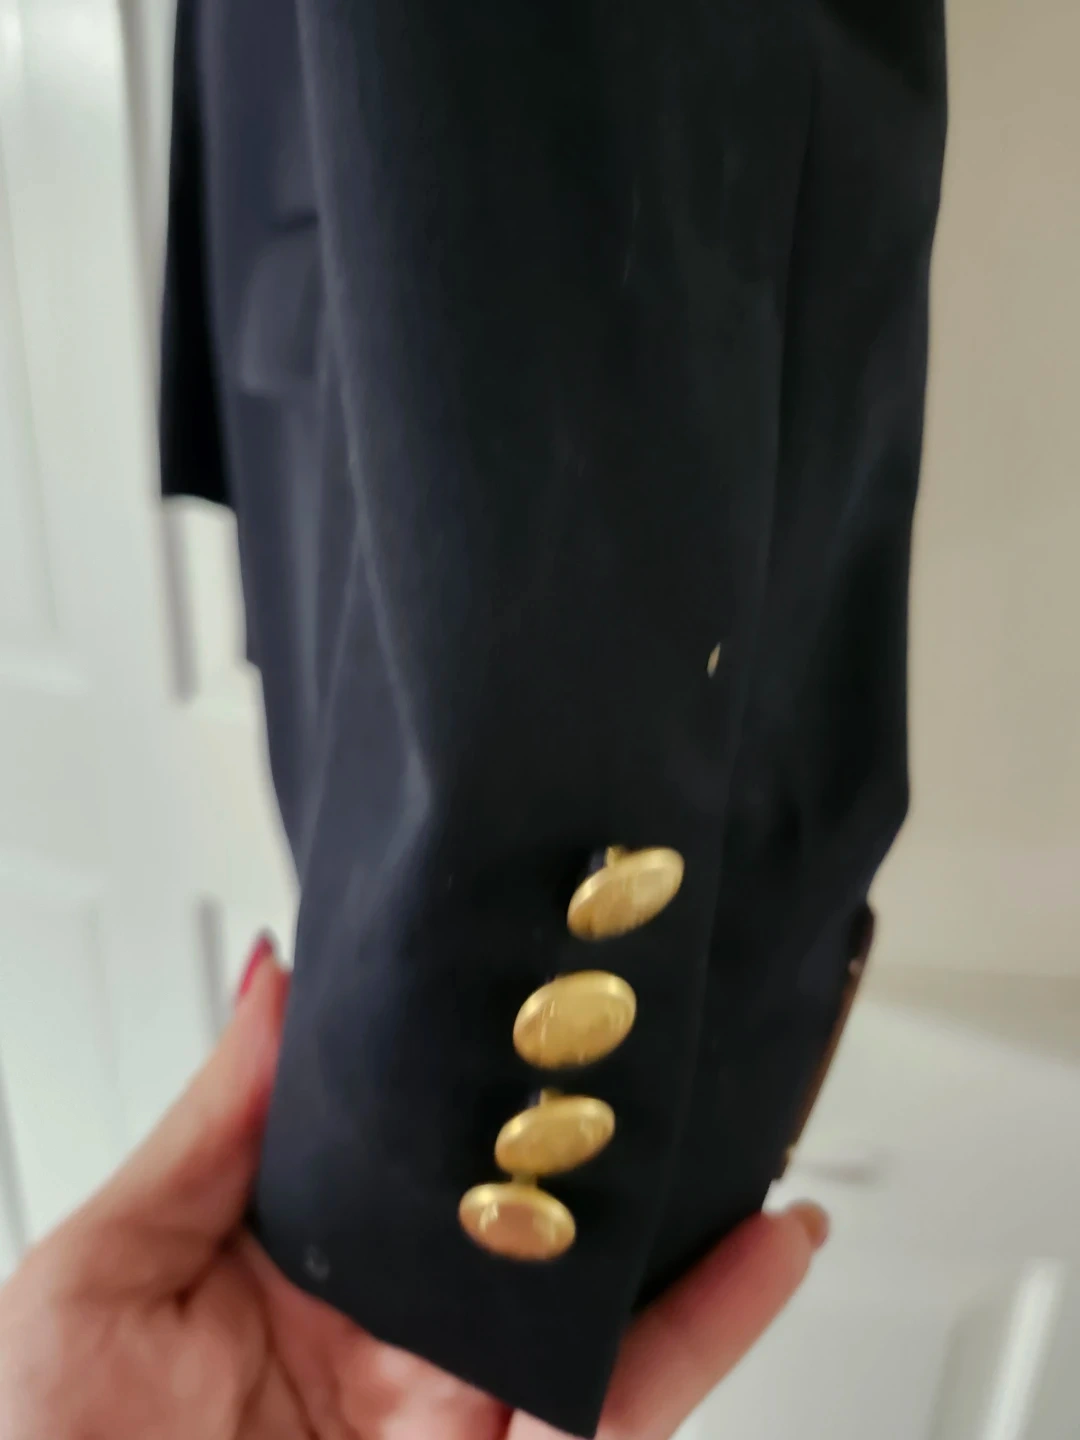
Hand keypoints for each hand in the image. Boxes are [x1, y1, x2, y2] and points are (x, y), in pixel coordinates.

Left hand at [0, 944, 825, 1438]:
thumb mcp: (98, 1277)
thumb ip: (210, 1130)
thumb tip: (276, 984)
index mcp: (304, 1271)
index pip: (412, 1147)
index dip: (472, 1070)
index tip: (527, 982)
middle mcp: (397, 1338)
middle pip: (527, 1214)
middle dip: (603, 1126)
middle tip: (669, 1020)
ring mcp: (461, 1410)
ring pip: (602, 1296)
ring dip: (686, 1209)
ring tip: (746, 1103)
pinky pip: (625, 1400)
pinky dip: (709, 1327)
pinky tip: (769, 1245)